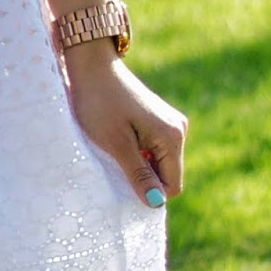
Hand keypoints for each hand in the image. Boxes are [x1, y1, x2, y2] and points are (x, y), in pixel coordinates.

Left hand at [62, 41, 187, 206]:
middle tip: (113, 165)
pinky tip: (116, 142)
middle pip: (166, 176)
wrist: (92, 67)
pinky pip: (152, 150)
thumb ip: (138, 174)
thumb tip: (156, 204)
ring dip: (136, 166)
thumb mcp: (116, 144)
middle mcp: (178, 130)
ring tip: (113, 150)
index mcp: (173, 137)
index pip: (172, 186)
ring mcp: (169, 123)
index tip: (121, 184)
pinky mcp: (157, 120)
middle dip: (142, 179)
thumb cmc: (99, 104)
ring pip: (157, 164)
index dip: (149, 193)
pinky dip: (135, 153)